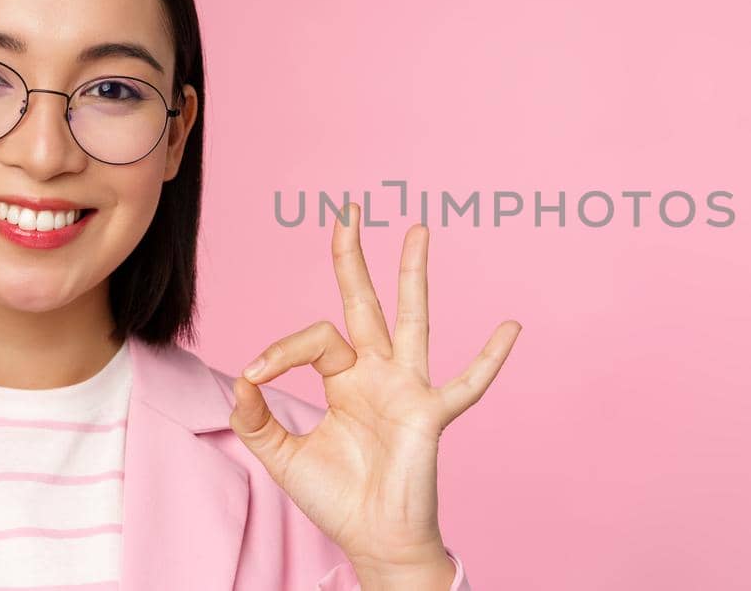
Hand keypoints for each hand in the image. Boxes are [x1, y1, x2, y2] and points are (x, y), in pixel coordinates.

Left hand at [228, 203, 520, 585]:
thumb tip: (239, 380)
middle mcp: (378, 373)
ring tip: (417, 229)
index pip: (314, 339)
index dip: (280, 349)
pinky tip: (510, 327)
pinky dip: (490, 358)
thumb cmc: (337, 499)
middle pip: (364, 303)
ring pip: (412, 320)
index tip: (253, 375)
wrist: (373, 540)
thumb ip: (257, 419)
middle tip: (347, 211)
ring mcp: (408, 388)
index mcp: (345, 379)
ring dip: (413, 275)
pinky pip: (467, 384)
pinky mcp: (431, 414)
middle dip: (354, 258)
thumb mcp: (283, 457)